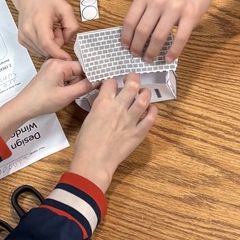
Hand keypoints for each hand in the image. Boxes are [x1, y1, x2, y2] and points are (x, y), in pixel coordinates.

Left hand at [0, 59, 94, 140]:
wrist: (24, 106)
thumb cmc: (42, 101)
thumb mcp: (67, 96)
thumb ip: (85, 87)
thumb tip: (99, 81)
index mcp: (60, 64)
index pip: (83, 67)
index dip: (92, 76)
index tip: (101, 83)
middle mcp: (56, 61)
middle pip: (78, 69)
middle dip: (82, 81)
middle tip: (82, 93)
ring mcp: (52, 66)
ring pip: (72, 73)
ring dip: (74, 84)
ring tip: (69, 94)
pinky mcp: (50, 73)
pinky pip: (65, 76)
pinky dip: (68, 84)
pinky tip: (65, 93)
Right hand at [16, 0, 78, 59]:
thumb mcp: (65, 8)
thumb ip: (72, 25)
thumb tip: (68, 40)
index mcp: (39, 22)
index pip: (47, 44)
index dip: (58, 54)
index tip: (67, 58)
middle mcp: (28, 31)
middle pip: (46, 50)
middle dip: (57, 45)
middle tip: (58, 29)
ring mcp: (23, 37)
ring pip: (42, 52)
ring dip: (50, 46)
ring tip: (50, 29)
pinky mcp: (22, 40)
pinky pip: (37, 50)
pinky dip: (44, 46)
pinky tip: (44, 33)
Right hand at [69, 75, 157, 191]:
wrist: (94, 161)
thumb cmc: (86, 143)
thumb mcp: (88, 119)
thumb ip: (98, 109)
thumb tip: (104, 104)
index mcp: (103, 104)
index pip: (111, 83)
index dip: (112, 81)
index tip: (113, 84)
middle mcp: (118, 108)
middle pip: (132, 85)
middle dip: (134, 78)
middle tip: (133, 79)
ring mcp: (130, 120)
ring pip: (144, 99)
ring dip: (146, 92)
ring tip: (144, 92)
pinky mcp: (138, 132)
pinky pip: (150, 119)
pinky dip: (153, 111)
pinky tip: (152, 109)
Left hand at [121, 0, 215, 60]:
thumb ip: (144, 8)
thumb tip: (133, 33)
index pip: (130, 21)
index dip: (126, 37)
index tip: (125, 46)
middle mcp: (158, 1)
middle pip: (142, 31)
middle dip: (137, 48)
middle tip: (136, 56)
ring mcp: (175, 8)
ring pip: (158, 37)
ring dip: (152, 52)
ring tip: (149, 59)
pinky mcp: (190, 15)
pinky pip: (179, 38)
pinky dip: (173, 52)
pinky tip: (169, 58)